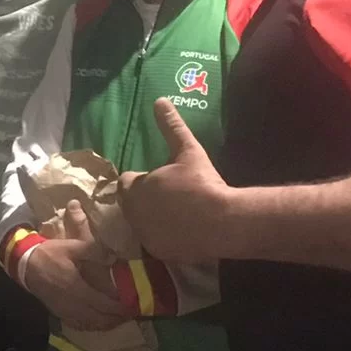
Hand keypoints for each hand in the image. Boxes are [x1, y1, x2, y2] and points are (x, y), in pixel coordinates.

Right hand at [21, 203, 133, 331]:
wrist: (25, 264)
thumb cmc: (49, 254)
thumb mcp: (71, 247)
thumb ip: (93, 250)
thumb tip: (113, 257)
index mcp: (77, 288)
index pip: (104, 304)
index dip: (119, 308)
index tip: (132, 306)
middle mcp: (73, 304)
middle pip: (100, 318)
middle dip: (116, 318)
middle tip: (130, 314)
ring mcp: (65, 310)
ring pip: (90, 324)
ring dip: (106, 324)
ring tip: (118, 319)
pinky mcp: (59, 313)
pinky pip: (79, 325)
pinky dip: (92, 326)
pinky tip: (99, 322)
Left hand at [119, 100, 235, 261]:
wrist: (223, 222)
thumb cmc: (202, 183)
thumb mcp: (187, 151)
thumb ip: (171, 126)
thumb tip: (159, 100)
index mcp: (134, 188)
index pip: (127, 181)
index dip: (143, 179)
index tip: (162, 180)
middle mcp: (132, 212)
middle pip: (131, 203)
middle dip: (145, 199)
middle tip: (171, 196)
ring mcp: (143, 234)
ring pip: (140, 222)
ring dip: (152, 217)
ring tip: (176, 213)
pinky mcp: (156, 251)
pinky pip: (153, 241)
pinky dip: (162, 236)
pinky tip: (181, 230)